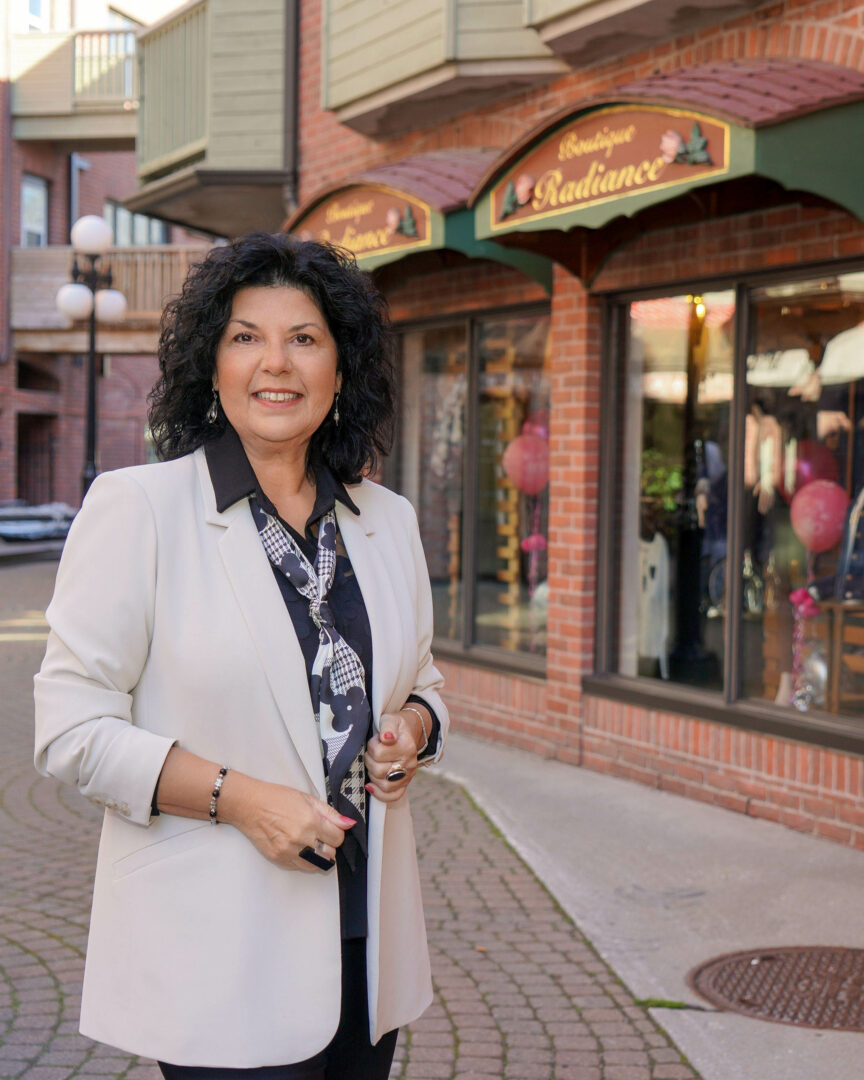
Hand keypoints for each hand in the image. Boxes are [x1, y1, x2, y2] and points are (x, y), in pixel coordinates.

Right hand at [219, 774, 353, 872]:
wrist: (249, 805)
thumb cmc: (276, 798)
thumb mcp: (307, 798)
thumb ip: (330, 814)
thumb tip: (349, 824)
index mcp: (311, 821)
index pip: (338, 838)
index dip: (337, 833)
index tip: (332, 829)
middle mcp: (301, 838)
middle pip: (330, 854)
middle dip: (329, 845)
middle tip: (321, 836)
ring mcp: (290, 851)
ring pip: (318, 865)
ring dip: (319, 855)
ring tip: (311, 843)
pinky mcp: (280, 859)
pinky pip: (302, 867)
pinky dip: (305, 860)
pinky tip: (299, 847)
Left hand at [364, 711, 419, 803]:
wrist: (408, 732)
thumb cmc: (395, 726)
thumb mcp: (390, 720)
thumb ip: (387, 727)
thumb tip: (386, 738)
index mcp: (407, 746)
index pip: (378, 753)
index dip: (371, 746)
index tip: (375, 740)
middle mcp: (410, 763)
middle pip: (380, 771)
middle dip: (370, 761)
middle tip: (372, 753)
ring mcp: (408, 776)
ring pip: (385, 786)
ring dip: (373, 775)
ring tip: (373, 764)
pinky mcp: (405, 784)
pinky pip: (394, 796)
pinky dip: (380, 794)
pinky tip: (371, 785)